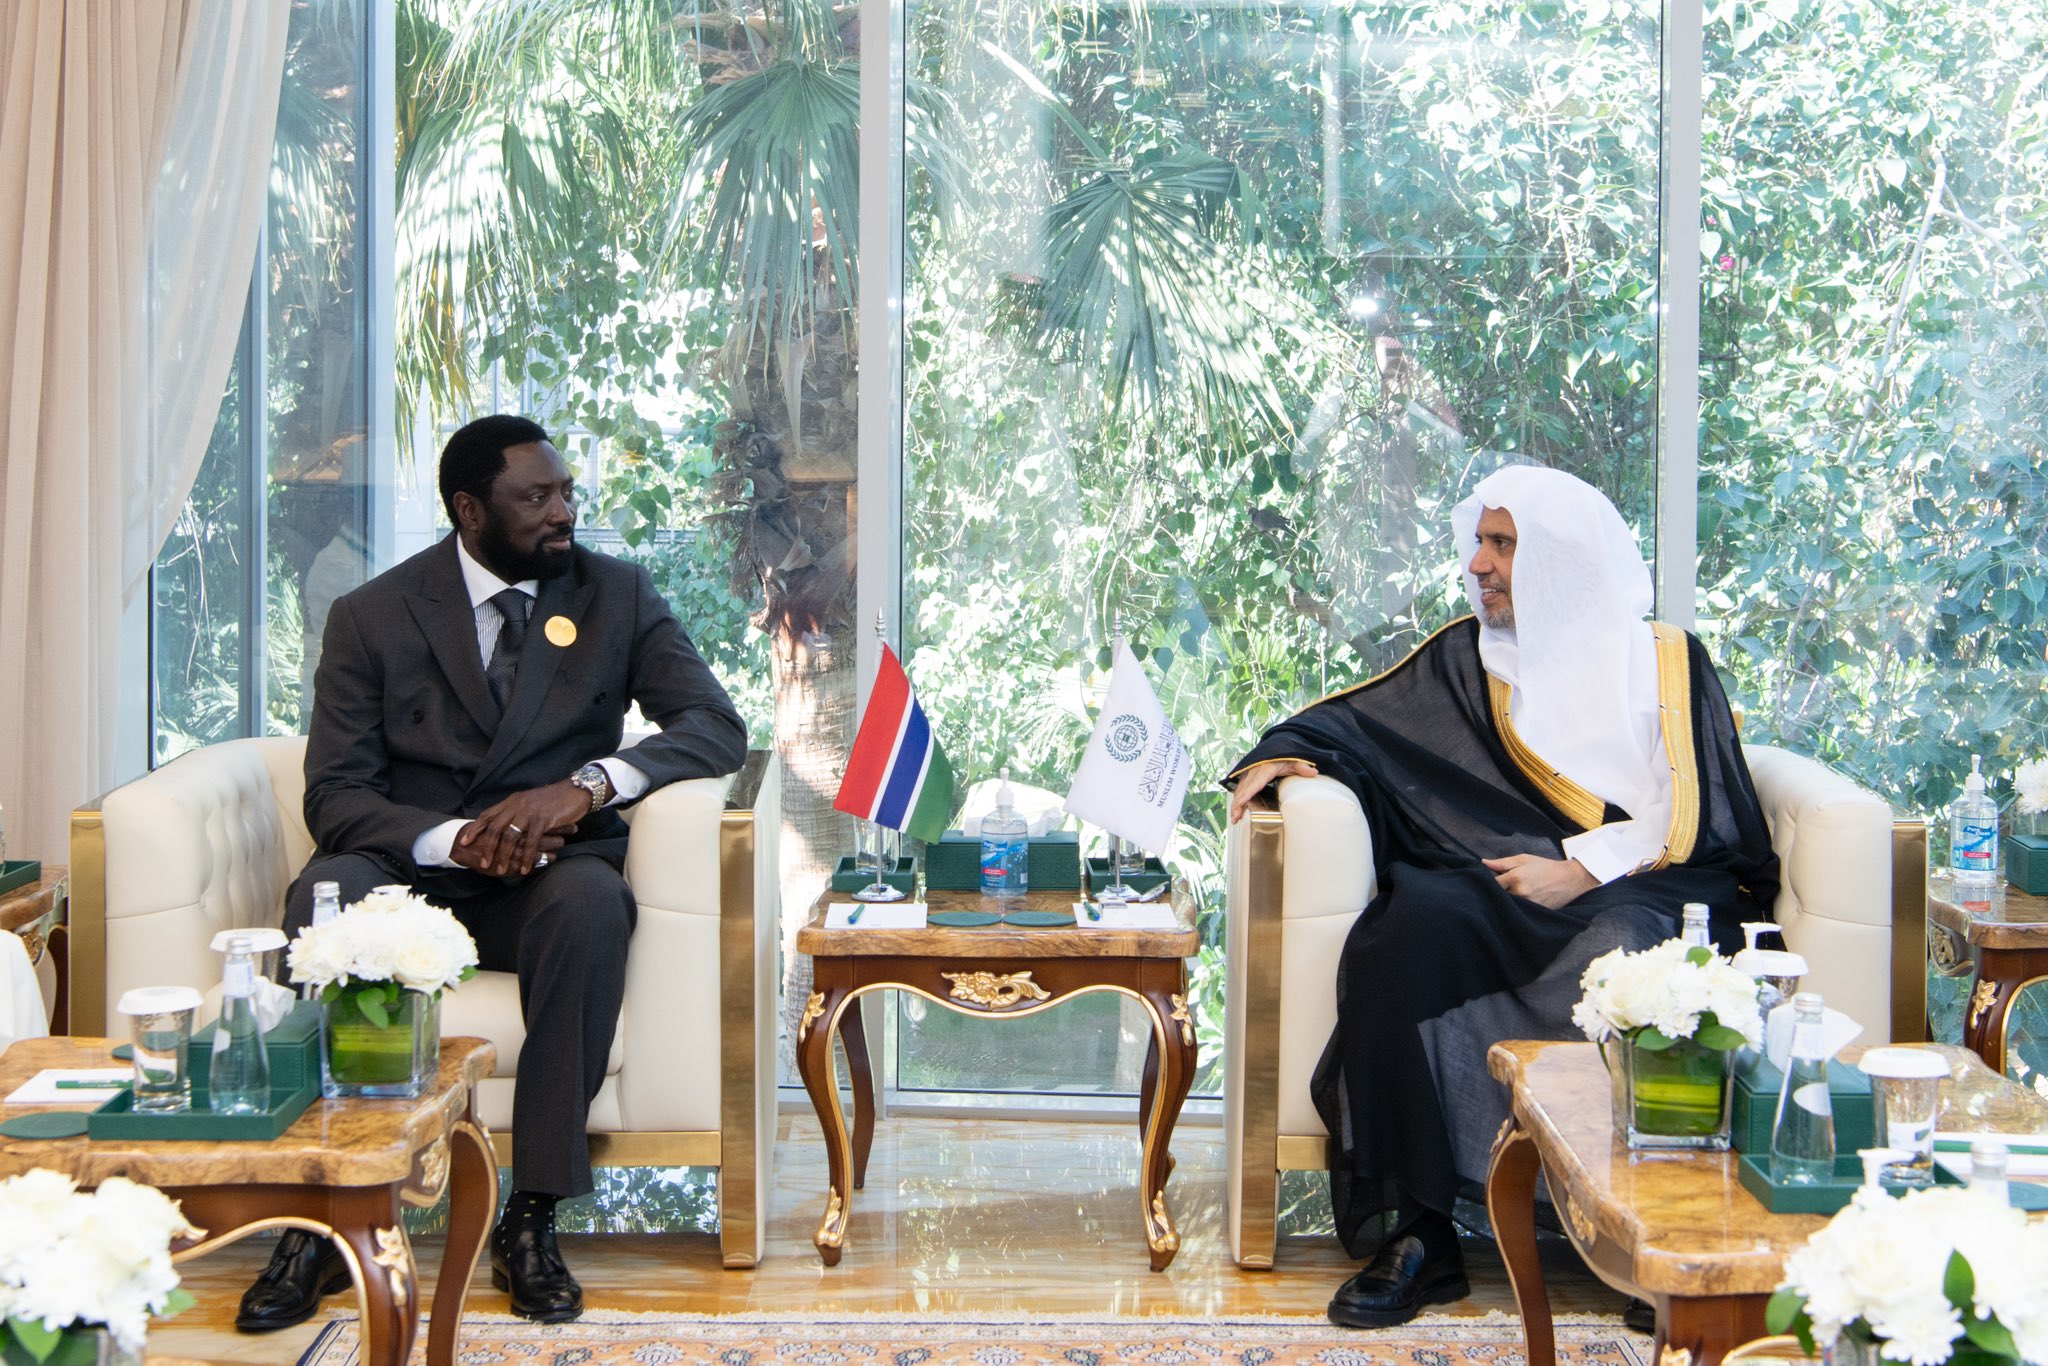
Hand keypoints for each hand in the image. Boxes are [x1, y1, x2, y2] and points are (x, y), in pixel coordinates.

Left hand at [453, 781, 585, 875]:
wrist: (576, 791)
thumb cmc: (554, 800)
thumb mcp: (530, 802)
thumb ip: (517, 812)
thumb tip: (506, 828)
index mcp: (512, 801)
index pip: (487, 814)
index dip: (474, 829)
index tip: (463, 842)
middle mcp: (517, 805)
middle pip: (495, 827)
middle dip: (487, 847)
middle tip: (483, 863)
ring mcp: (529, 812)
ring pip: (510, 836)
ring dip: (505, 856)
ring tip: (502, 870)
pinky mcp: (542, 819)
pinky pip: (530, 842)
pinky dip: (526, 857)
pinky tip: (525, 868)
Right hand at [1228, 759, 1317, 824]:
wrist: (1276, 747)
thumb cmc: (1284, 755)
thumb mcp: (1293, 759)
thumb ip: (1301, 766)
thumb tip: (1313, 772)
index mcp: (1264, 768)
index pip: (1254, 782)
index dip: (1247, 793)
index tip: (1241, 802)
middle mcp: (1254, 772)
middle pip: (1243, 789)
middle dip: (1238, 804)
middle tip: (1235, 818)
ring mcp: (1249, 775)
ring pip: (1239, 790)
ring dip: (1236, 804)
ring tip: (1234, 818)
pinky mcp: (1248, 778)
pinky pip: (1241, 789)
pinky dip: (1238, 800)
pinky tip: (1237, 810)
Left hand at [1484, 853, 1597, 907]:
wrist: (1569, 879)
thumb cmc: (1545, 867)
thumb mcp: (1523, 859)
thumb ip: (1502, 863)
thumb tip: (1482, 863)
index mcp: (1516, 877)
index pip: (1492, 884)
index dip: (1487, 883)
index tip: (1486, 883)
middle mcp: (1520, 893)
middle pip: (1498, 897)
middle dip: (1495, 894)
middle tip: (1495, 891)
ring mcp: (1528, 905)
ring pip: (1508, 906)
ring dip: (1505, 903)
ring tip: (1508, 897)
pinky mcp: (1535, 913)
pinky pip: (1519, 913)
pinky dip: (1516, 909)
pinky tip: (1516, 906)